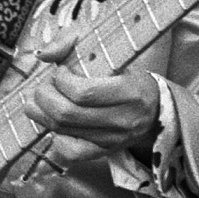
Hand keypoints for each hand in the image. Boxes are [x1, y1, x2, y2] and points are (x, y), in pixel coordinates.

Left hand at [24, 31, 160, 164]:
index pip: (83, 93)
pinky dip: (55, 138)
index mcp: (129, 92)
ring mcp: (112, 139)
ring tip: (41, 99)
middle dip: (45, 96)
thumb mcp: (112, 52)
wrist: (156, 108)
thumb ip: (73, 45)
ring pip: (63, 131)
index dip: (61, 81)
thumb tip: (43, 54)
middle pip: (68, 113)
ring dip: (41, 113)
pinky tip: (54, 123)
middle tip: (45, 85)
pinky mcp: (104, 151)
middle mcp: (122, 120)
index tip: (59, 71)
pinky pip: (71, 152)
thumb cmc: (129, 76)